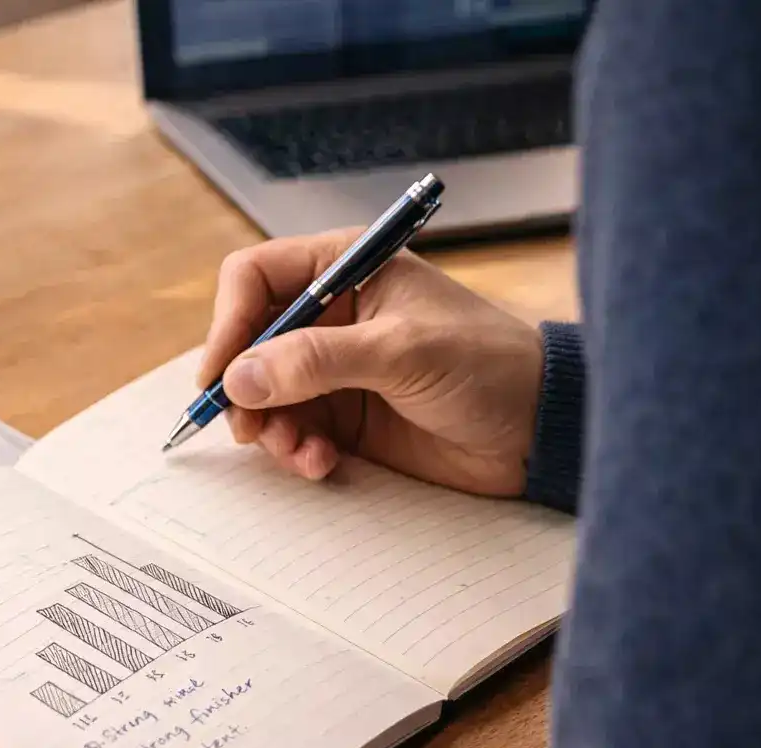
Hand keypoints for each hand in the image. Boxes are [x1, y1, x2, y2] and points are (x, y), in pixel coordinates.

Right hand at [203, 229, 545, 495]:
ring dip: (268, 428)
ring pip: (262, 395)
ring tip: (298, 451)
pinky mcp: (343, 418)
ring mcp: (333, 369)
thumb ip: (318, 361)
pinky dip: (294, 451)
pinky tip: (321, 464)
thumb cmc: (488, 366)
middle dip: (243, 388)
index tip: (222, 373)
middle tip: (250, 426)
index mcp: (345, 269)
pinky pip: (290, 432)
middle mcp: (330, 315)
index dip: (228, 323)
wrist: (539, 430)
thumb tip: (240, 377)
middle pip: (247, 343)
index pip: (254, 279)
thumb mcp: (402, 352)